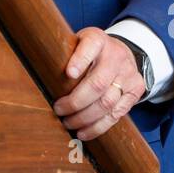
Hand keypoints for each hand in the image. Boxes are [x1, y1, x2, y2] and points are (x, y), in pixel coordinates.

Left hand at [53, 27, 145, 141]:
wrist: (122, 52)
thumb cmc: (91, 52)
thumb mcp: (78, 43)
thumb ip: (65, 54)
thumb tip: (38, 73)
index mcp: (98, 40)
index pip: (90, 46)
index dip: (80, 60)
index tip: (68, 73)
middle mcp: (116, 56)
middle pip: (97, 84)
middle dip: (75, 102)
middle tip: (58, 110)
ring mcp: (128, 74)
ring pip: (107, 103)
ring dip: (84, 118)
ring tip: (68, 123)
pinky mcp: (135, 91)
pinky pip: (117, 114)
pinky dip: (98, 127)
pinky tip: (83, 132)